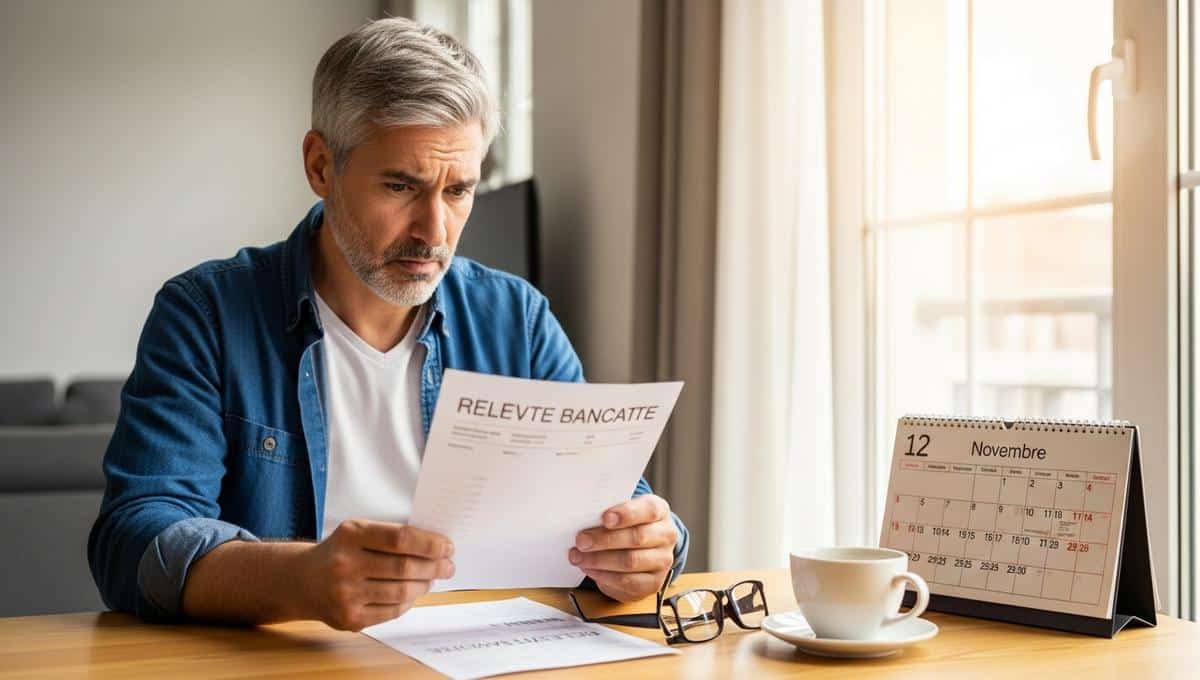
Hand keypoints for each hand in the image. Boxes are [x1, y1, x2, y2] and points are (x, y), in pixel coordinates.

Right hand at [297, 519, 454, 630]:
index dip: (430, 543)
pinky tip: (413, 593)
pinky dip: (408, 602)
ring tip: (432, 578)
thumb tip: (436, 547)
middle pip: (404, 567)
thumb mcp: (357, 532)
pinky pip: (391, 611)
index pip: (400, 538)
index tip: (447, 546)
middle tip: (448, 565)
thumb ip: (391, 536)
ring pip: (401, 592)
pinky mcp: (349, 618)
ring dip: (424, 585)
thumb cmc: (339, 552)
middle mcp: (345, 564)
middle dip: (434, 567)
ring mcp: (346, 595)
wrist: (301, 581)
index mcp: (351, 535)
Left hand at [569, 494, 678, 601]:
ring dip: (599, 560)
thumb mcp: (623, 512)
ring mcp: (662, 560)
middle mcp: (666, 535)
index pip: (649, 510)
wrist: (643, 550)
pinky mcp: (653, 582)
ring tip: (578, 557)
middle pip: (637, 537)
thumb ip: (610, 513)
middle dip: (604, 540)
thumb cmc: (627, 526)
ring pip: (630, 561)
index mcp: (659, 511)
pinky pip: (627, 581)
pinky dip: (604, 576)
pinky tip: (590, 569)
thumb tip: (584, 520)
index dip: (627, 514)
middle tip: (581, 541)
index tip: (605, 518)